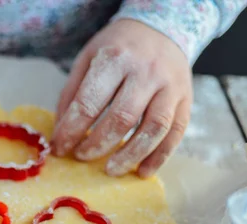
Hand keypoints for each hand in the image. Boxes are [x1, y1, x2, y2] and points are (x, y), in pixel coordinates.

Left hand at [52, 19, 192, 176]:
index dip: (71, 130)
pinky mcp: (186, 99)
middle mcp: (146, 71)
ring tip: (110, 169)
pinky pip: (175, 133)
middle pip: (122, 118)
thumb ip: (71, 94)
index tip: (60, 148)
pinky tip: (142, 171)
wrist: (161, 29)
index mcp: (115, 58)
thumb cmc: (117, 48)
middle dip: (97, 144)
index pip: (89, 102)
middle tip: (81, 156)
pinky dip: (159, 157)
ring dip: (130, 155)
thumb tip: (61, 133)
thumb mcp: (87, 59)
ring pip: (153, 128)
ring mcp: (170, 86)